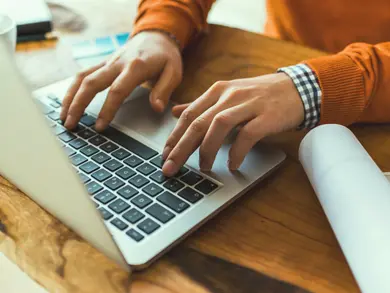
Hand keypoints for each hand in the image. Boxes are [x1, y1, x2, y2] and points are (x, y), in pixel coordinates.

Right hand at [60, 31, 182, 130]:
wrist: (155, 36)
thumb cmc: (166, 57)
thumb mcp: (174, 72)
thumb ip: (164, 90)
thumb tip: (157, 108)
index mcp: (136, 67)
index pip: (117, 90)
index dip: (107, 109)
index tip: (99, 126)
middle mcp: (117, 63)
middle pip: (91, 83)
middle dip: (78, 104)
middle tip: (71, 125)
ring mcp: (107, 62)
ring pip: (82, 77)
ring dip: (70, 97)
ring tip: (63, 117)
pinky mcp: (102, 63)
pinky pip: (83, 74)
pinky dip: (72, 88)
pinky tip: (67, 102)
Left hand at [162, 73, 303, 175]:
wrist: (297, 88)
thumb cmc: (259, 96)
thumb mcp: (227, 95)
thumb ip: (201, 105)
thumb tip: (175, 112)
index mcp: (218, 91)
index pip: (189, 115)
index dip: (174, 136)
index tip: (165, 155)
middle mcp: (229, 95)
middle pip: (198, 122)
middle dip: (181, 147)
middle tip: (171, 167)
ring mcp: (248, 104)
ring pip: (219, 126)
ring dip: (207, 149)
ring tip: (203, 167)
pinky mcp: (266, 116)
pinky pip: (247, 135)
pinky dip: (237, 151)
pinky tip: (232, 164)